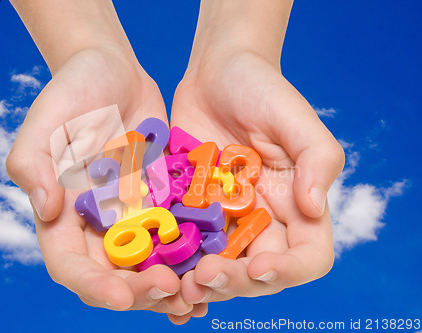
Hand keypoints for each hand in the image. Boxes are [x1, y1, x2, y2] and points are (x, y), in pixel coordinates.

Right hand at [6, 48, 206, 318]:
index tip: (120, 296)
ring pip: (149, 266)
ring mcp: (132, 216)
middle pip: (114, 276)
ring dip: (170, 288)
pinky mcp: (161, 202)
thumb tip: (45, 209)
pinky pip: (176, 238)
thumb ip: (33, 163)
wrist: (113, 71)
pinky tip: (214, 268)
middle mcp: (97, 225)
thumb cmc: (73, 92)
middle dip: (140, 293)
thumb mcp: (46, 121)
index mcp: (63, 215)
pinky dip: (192, 258)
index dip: (92, 286)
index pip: (69, 265)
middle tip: (171, 292)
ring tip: (196, 297)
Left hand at [171, 49, 343, 305]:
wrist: (217, 71)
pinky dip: (173, 259)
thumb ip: (318, 161)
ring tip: (178, 284)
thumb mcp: (298, 119)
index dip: (289, 271)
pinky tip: (156, 266)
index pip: (307, 256)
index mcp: (296, 205)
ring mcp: (224, 217)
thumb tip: (314, 207)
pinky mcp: (190, 208)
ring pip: (217, 265)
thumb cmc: (264, 89)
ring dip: (200, 281)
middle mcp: (262, 219)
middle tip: (204, 278)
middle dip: (234, 282)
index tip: (258, 267)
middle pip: (257, 272)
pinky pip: (184, 241)